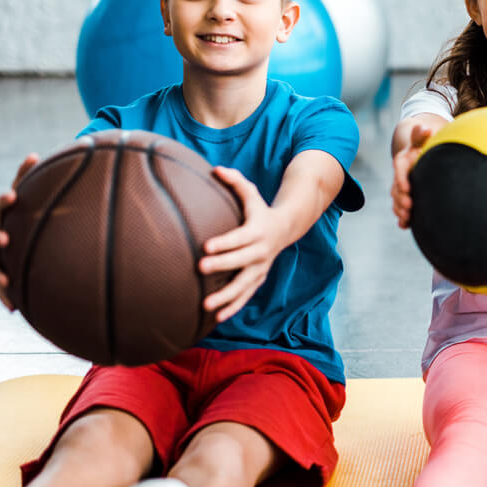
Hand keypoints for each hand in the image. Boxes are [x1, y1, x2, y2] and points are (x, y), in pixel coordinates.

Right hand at [0, 155, 38, 309]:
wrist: (20, 235)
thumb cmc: (24, 211)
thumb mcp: (28, 195)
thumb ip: (27, 177)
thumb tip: (34, 155)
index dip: (3, 201)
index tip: (14, 195)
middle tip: (6, 238)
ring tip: (6, 279)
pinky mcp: (2, 272)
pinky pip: (2, 287)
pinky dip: (5, 296)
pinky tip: (13, 308)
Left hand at [199, 166, 288, 322]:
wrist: (286, 228)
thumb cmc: (260, 210)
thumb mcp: (252, 193)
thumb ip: (235, 182)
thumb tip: (216, 169)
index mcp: (258, 231)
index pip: (240, 237)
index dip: (224, 243)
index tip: (205, 246)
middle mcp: (261, 252)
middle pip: (241, 261)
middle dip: (222, 265)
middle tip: (201, 269)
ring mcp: (260, 268)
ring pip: (244, 284)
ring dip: (226, 296)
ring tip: (206, 305)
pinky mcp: (258, 278)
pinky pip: (246, 295)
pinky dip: (234, 306)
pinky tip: (217, 317)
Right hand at [391, 123, 433, 228]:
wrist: (417, 155)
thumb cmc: (421, 146)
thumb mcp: (420, 139)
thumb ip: (420, 134)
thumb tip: (424, 128)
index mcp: (402, 162)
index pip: (399, 170)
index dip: (402, 180)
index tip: (408, 188)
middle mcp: (399, 176)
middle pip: (396, 189)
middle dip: (401, 199)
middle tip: (410, 206)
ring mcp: (401, 188)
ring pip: (397, 200)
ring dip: (400, 210)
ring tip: (407, 218)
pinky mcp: (405, 197)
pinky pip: (401, 209)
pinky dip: (402, 218)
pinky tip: (405, 225)